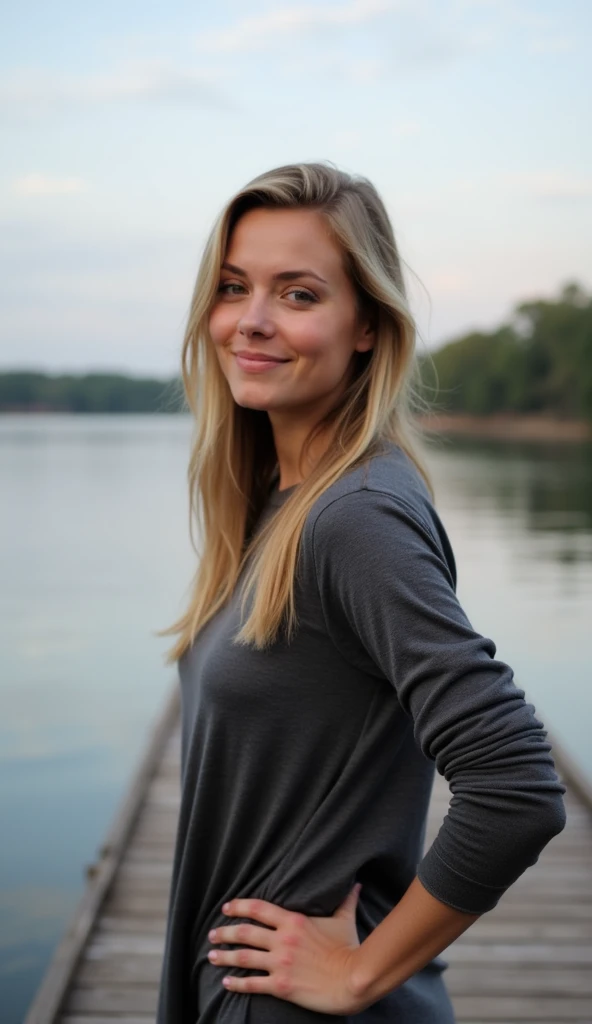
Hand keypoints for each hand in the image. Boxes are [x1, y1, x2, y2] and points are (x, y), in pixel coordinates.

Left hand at [207, 883, 364, 1014]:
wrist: (353, 979)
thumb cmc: (348, 948)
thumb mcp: (344, 919)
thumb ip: (346, 900)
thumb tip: (356, 884)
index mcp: (294, 921)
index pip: (258, 908)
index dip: (239, 906)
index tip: (226, 908)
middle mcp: (282, 940)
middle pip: (245, 933)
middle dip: (225, 933)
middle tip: (212, 935)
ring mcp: (280, 963)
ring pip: (243, 957)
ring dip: (225, 956)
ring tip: (211, 956)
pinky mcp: (281, 986)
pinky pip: (252, 984)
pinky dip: (236, 984)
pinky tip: (226, 983)